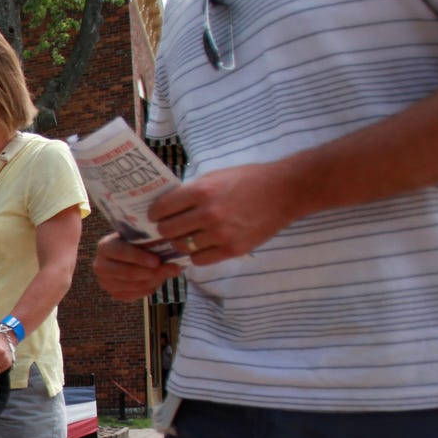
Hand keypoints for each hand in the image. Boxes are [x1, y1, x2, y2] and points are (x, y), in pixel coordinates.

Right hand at [93, 232, 181, 300]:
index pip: (121, 252)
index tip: (157, 261)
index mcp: (104, 246)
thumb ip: (153, 247)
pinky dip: (149, 289)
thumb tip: (175, 265)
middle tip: (173, 269)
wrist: (126, 254)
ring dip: (155, 281)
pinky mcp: (114, 294)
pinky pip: (135, 295)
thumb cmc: (135, 242)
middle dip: (152, 272)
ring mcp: (105, 282)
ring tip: (170, 273)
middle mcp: (100, 265)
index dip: (139, 258)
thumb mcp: (139, 238)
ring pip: (133, 286)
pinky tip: (159, 280)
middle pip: (127, 273)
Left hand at [146, 160, 304, 266]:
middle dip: (164, 229)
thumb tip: (167, 205)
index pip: (162, 208)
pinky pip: (200, 259)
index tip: (155, 215)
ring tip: (184, 237)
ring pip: (182, 246)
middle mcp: (208, 214)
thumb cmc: (248, 180)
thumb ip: (191, 191)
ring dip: (179, 243)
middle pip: (168, 230)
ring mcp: (221, 234)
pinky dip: (195, 255)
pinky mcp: (233, 249)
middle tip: (167, 228)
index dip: (154, 213)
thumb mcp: (215, 177)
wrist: (283, 192)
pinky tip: (199, 246)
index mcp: (201, 191)